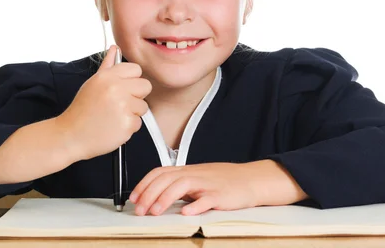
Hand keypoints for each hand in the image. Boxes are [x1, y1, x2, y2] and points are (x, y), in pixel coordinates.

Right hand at [56, 45, 151, 160]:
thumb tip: (115, 48)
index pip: (136, 69)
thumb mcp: (93, 83)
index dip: (131, 80)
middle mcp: (116, 88)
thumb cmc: (82, 109)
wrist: (71, 135)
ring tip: (113, 116)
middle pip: (145, 86)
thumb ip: (107, 66)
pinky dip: (128, 127)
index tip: (122, 89)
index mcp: (107, 76)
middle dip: (136, 96)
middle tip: (119, 104)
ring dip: (132, 113)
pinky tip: (113, 127)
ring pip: (143, 106)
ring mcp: (123, 106)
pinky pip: (138, 123)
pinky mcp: (127, 124)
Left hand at [128, 160, 308, 215]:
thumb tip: (156, 196)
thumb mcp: (197, 180)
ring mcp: (207, 184)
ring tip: (155, 212)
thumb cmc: (223, 182)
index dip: (144, 184)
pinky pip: (207, 199)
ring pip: (182, 186)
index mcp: (187, 171)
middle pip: (166, 179)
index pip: (159, 173)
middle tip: (139, 210)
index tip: (133, 197)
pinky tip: (186, 213)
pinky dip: (195, 205)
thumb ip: (179, 186)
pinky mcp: (221, 195)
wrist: (251, 180)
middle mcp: (194, 174)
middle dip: (149, 194)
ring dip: (165, 199)